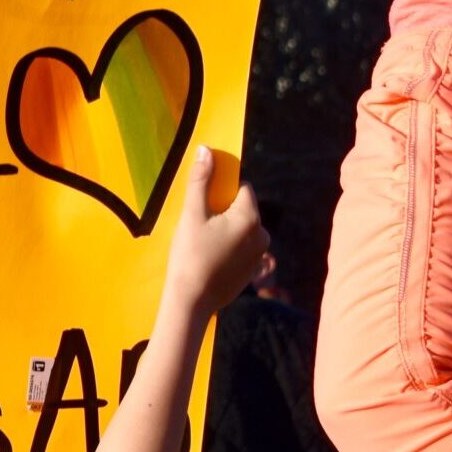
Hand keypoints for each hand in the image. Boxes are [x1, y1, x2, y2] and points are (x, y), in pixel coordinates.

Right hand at [160, 145, 267, 321]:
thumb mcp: (192, 216)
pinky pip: (241, 249)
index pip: (242, 188)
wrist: (191, 302)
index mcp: (250, 217)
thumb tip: (206, 150)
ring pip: (241, 229)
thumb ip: (200, 181)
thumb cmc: (189, 256)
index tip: (203, 207)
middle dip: (222, 212)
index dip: (220, 193)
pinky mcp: (253, 271)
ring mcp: (260, 255)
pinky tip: (209, 261)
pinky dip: (227, 249)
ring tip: (203, 247)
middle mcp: (262, 234)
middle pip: (242, 209)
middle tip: (199, 229)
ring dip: (224, 231)